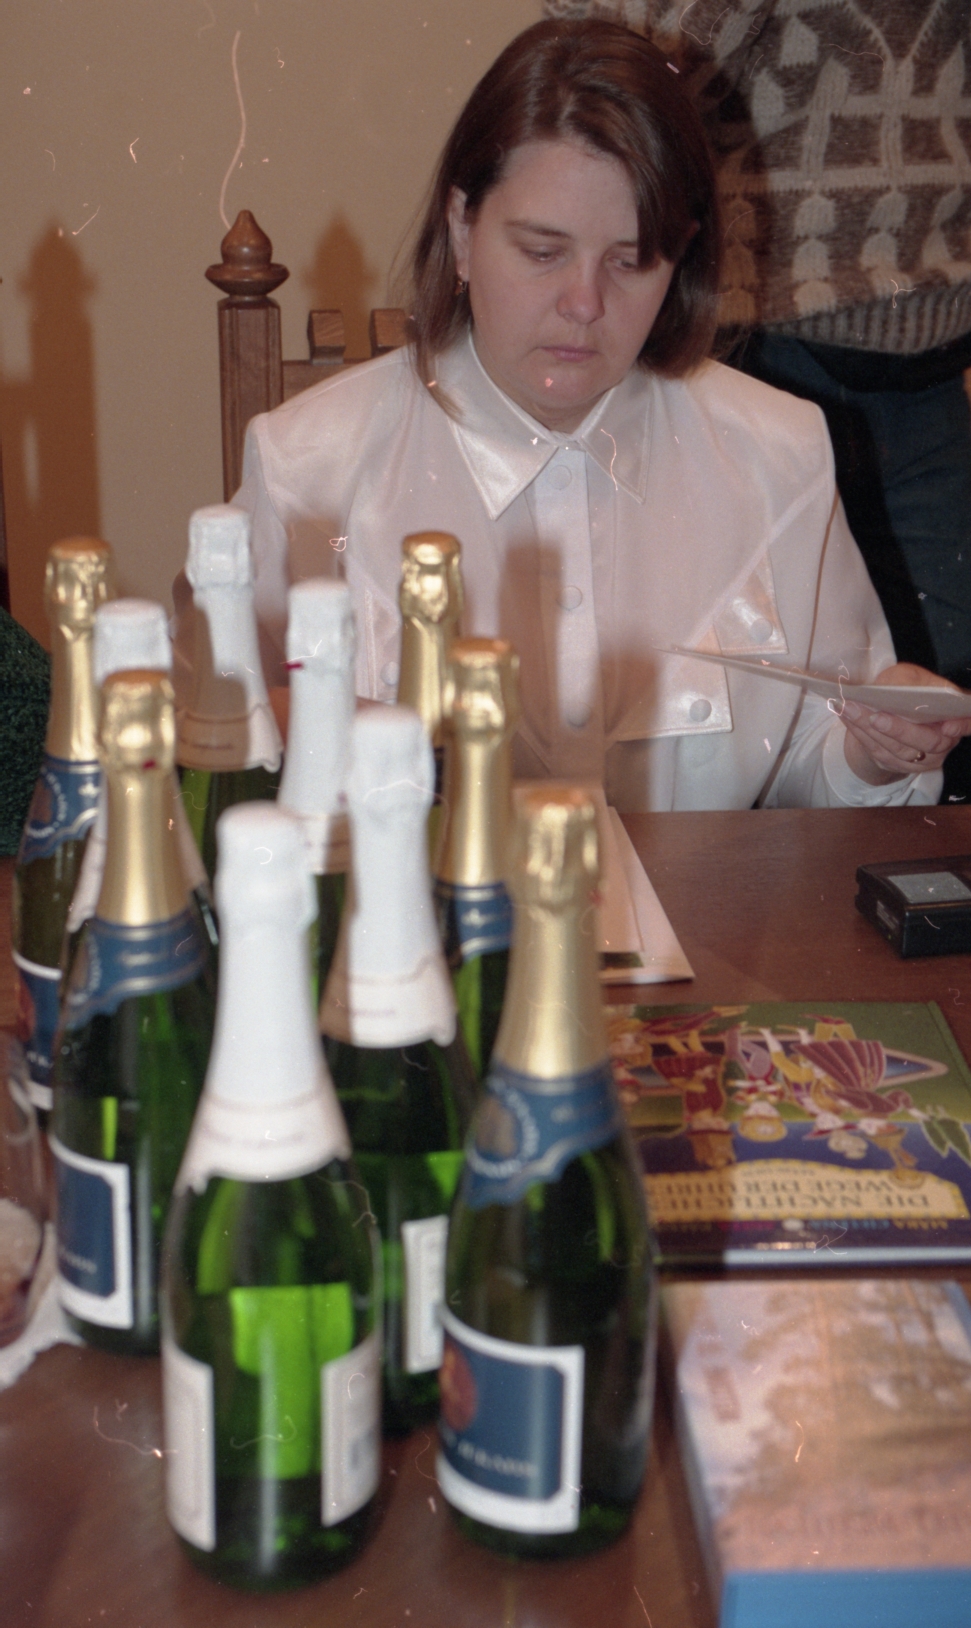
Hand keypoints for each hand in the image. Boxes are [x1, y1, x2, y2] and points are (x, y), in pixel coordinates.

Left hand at [840, 663, 970, 785]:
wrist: (884, 712)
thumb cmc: (903, 689)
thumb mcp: (910, 677)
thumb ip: (911, 683)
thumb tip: (902, 689)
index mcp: (953, 715)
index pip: (968, 723)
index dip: (963, 726)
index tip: (949, 726)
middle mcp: (943, 741)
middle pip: (928, 742)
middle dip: (900, 730)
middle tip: (877, 717)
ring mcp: (922, 758)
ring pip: (898, 750)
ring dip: (871, 729)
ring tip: (850, 709)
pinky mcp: (898, 765)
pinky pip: (878, 752)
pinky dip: (859, 733)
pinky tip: (845, 716)